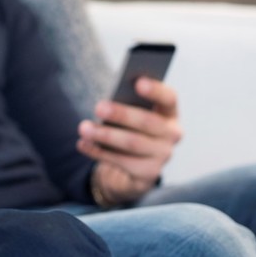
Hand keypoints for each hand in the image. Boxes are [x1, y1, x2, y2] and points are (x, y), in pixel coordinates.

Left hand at [76, 77, 182, 204]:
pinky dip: (98, 152)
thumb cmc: (126, 130)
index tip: (138, 82)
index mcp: (168, 113)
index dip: (156, 91)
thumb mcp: (127, 116)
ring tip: (83, 128)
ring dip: (105, 135)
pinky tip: (83, 144)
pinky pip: (121, 162)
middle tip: (98, 107)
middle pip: (148, 122)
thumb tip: (107, 104)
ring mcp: (163, 156)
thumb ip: (125, 106)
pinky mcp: (149, 174)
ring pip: (133, 143)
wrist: (128, 167)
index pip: (169, 98)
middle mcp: (172, 134)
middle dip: (122, 114)